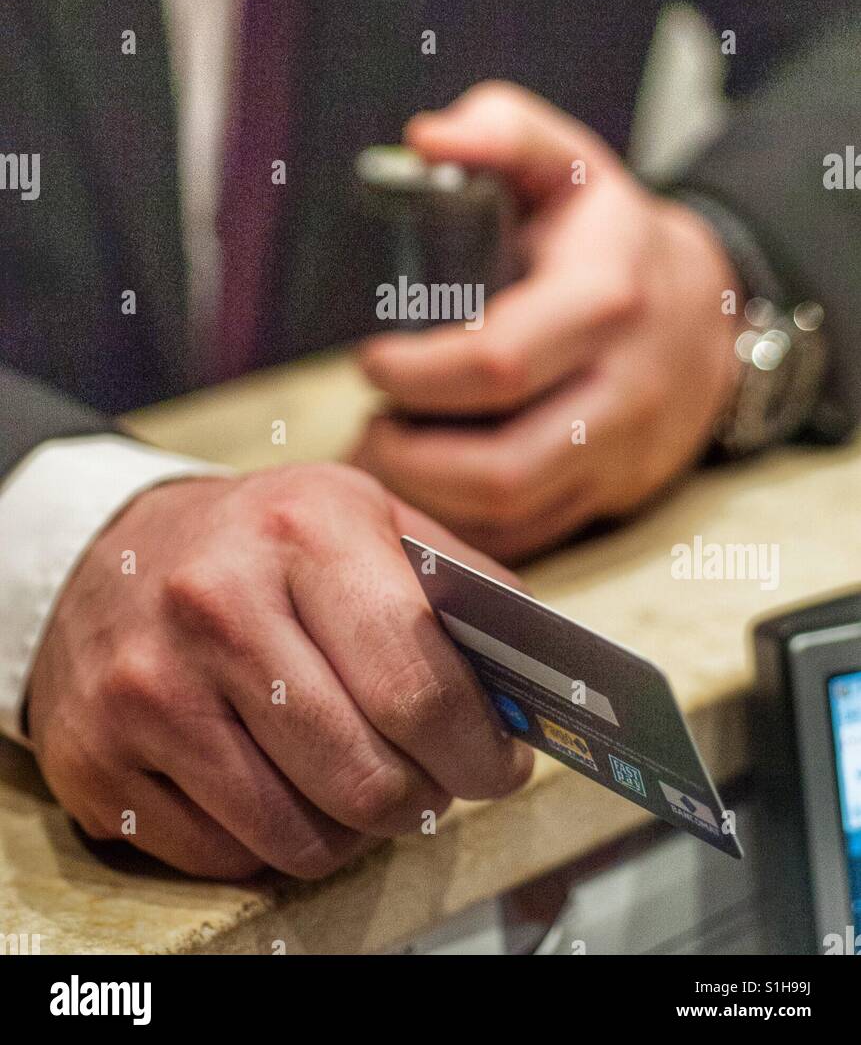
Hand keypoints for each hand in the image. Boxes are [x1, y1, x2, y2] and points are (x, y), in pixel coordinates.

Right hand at [27, 463, 531, 878]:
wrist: (103, 552)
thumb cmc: (258, 540)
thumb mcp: (360, 513)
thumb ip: (456, 587)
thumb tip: (534, 686)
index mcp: (301, 529)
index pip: (418, 685)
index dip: (477, 750)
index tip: (498, 766)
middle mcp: (214, 605)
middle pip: (367, 778)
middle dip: (424, 799)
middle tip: (433, 782)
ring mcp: (147, 689)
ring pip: (301, 838)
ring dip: (353, 830)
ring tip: (358, 780)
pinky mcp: (99, 762)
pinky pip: (229, 858)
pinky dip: (274, 840)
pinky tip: (277, 783)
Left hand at [353, 82, 743, 560]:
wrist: (708, 308)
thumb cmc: (611, 235)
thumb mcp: (566, 162)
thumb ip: (501, 130)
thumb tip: (426, 137)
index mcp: (603, 300)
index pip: (496, 365)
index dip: (414, 375)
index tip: (370, 360)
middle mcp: (623, 388)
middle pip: (500, 465)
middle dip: (409, 459)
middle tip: (369, 426)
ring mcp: (623, 453)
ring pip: (512, 513)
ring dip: (427, 500)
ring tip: (385, 455)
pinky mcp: (615, 495)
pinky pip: (531, 538)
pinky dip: (464, 530)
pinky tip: (424, 494)